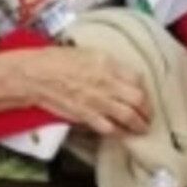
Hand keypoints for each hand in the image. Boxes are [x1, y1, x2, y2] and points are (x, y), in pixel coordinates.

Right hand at [12, 47, 151, 135]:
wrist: (37, 76)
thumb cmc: (58, 60)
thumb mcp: (88, 52)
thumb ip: (108, 64)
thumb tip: (122, 75)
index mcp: (108, 64)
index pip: (137, 79)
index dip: (144, 89)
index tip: (144, 95)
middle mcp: (107, 83)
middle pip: (138, 100)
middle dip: (147, 110)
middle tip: (149, 116)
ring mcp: (98, 102)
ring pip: (128, 117)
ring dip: (138, 125)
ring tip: (142, 129)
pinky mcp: (87, 117)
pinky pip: (110, 129)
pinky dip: (119, 133)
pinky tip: (123, 134)